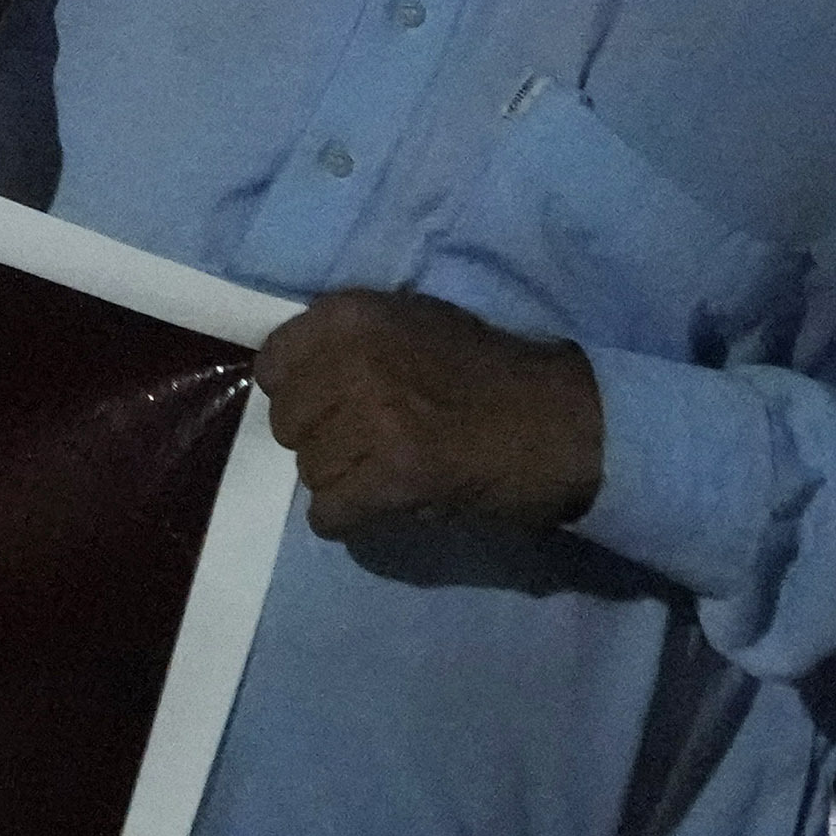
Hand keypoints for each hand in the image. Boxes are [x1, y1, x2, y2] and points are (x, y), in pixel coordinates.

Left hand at [252, 292, 614, 537]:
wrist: (562, 420)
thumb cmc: (489, 371)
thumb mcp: (412, 323)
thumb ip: (349, 343)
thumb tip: (293, 380)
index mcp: (354, 315)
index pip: (272, 365)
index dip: (299, 392)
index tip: (328, 406)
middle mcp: (354, 361)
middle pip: (287, 425)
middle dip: (321, 440)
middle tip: (366, 446)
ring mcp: (374, 420)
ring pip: (311, 472)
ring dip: (343, 482)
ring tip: (386, 473)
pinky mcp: (396, 477)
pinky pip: (330, 514)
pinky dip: (350, 520)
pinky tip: (382, 506)